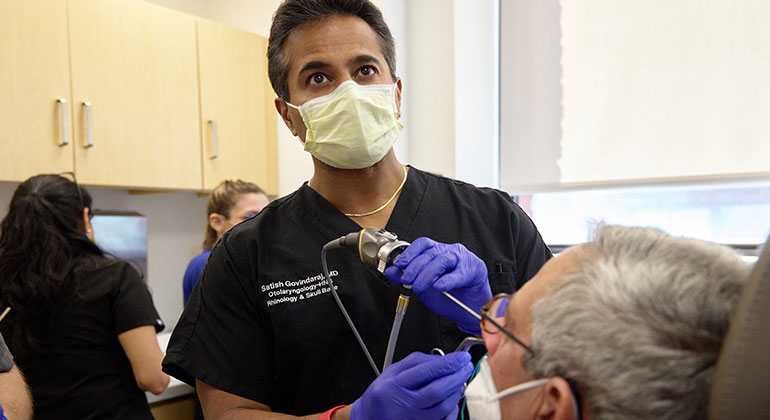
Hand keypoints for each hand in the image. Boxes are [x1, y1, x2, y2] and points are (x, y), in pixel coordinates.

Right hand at [350, 351, 471, 419]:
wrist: (369, 417)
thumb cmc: (383, 393)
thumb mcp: (392, 371)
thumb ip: (416, 362)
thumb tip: (442, 359)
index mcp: (394, 385)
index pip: (425, 372)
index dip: (448, 363)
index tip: (461, 358)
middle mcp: (402, 404)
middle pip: (437, 391)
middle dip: (456, 377)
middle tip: (466, 367)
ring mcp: (411, 419)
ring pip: (442, 408)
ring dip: (456, 393)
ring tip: (460, 381)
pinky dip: (452, 409)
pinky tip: (452, 400)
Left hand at [385, 238, 491, 334]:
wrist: (469, 310)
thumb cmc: (450, 295)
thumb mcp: (423, 287)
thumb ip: (407, 278)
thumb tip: (391, 271)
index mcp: (439, 252)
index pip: (423, 244)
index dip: (410, 253)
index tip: (400, 264)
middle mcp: (451, 252)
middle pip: (430, 253)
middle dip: (415, 267)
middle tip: (407, 280)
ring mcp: (464, 259)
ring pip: (443, 260)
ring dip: (427, 274)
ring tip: (419, 286)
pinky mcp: (475, 270)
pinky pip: (459, 273)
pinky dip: (447, 280)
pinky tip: (439, 286)